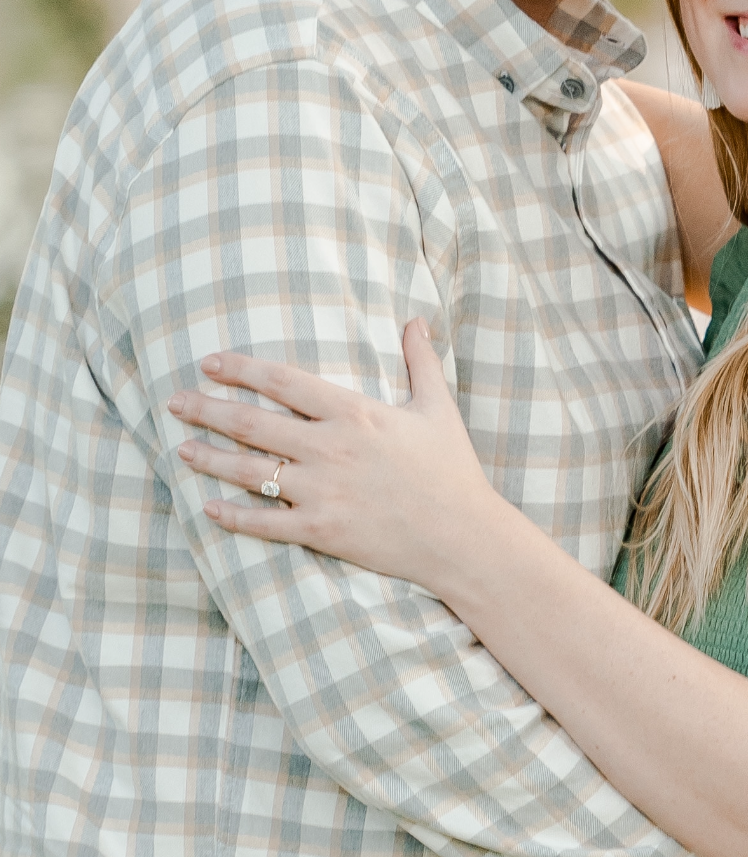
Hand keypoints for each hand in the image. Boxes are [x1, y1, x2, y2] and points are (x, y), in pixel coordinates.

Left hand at [169, 320, 490, 594]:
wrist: (463, 536)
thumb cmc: (452, 471)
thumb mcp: (438, 408)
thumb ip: (422, 361)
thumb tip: (418, 320)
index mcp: (354, 412)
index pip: (283, 381)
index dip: (241, 369)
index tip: (210, 363)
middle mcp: (331, 448)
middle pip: (253, 423)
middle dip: (208, 409)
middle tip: (175, 401)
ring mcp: (323, 491)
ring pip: (251, 471)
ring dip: (211, 459)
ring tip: (182, 449)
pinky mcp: (322, 531)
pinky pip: (266, 523)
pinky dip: (233, 516)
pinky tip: (208, 507)